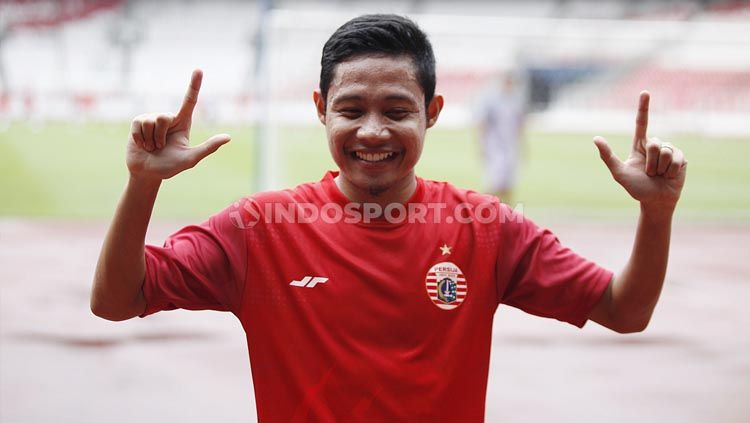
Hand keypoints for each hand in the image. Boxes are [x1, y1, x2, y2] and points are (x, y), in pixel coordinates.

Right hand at [126, 69, 230, 180]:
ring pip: (150, 122)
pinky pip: (138, 125)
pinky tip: (141, 144)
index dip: (194, 85)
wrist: (147, 172)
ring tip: (151, 147)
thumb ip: (208, 148)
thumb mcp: (190, 159)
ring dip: (150, 140)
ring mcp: (152, 118)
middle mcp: (168, 118)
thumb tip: (228, 137)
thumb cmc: (170, 166)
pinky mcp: (138, 122)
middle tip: (160, 148)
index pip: (190, 101)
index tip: (199, 70)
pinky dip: (140, 139)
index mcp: (183, 123)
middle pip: (163, 117)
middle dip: (159, 137)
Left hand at [593, 91, 686, 210]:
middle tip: (649, 173)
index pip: (641, 123)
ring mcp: (669, 150)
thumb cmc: (636, 188)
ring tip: (659, 175)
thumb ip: (607, 156)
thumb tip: (595, 138)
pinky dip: (670, 170)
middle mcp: (655, 145)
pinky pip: (675, 158)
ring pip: (664, 151)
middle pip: (653, 143)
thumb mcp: (619, 173)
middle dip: (650, 162)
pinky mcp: (681, 158)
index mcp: (639, 145)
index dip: (643, 107)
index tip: (645, 92)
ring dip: (659, 167)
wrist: (656, 201)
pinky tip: (669, 176)